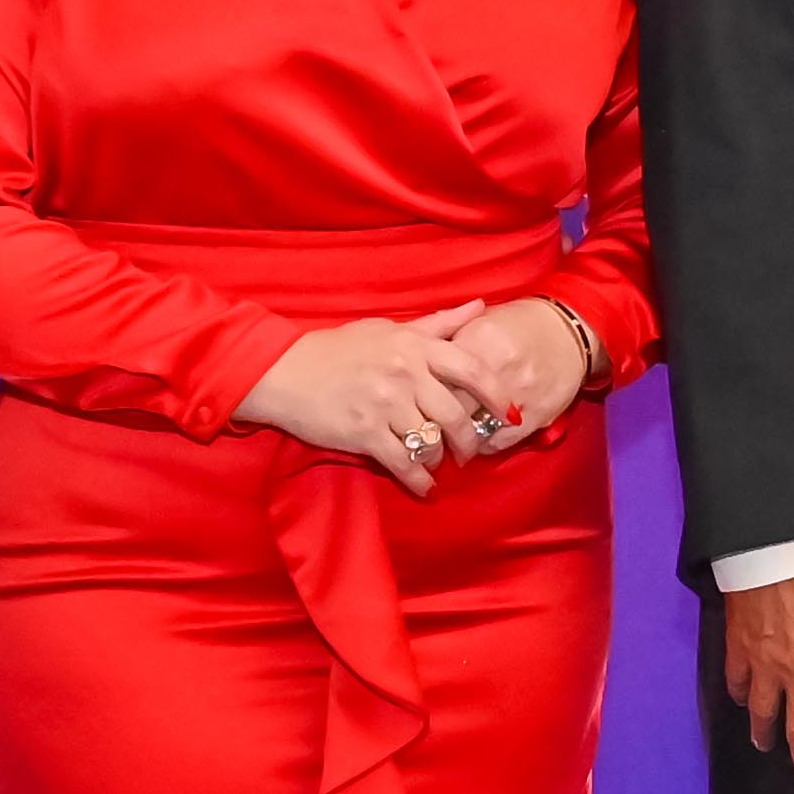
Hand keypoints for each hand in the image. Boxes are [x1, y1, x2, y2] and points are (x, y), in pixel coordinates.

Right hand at [234, 306, 488, 494]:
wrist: (284, 372)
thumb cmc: (337, 349)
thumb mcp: (388, 329)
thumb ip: (437, 324)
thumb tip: (479, 306)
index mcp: (413, 346)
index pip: (471, 370)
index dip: (497, 395)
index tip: (510, 413)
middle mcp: (404, 374)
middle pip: (456, 415)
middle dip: (470, 440)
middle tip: (470, 451)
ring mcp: (385, 405)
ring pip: (431, 442)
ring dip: (439, 459)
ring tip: (437, 462)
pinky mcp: (365, 434)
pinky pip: (404, 464)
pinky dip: (419, 480)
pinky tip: (424, 486)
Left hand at [417, 298, 593, 456]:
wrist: (569, 332)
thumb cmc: (519, 325)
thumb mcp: (481, 321)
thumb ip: (448, 339)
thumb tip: (417, 362)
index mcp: (478, 341)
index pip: (436, 377)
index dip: (422, 395)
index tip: (413, 405)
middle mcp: (498, 368)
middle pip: (452, 406)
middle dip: (436, 423)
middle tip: (425, 431)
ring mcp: (519, 394)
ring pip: (474, 429)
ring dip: (458, 440)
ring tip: (449, 442)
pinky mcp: (537, 415)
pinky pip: (499, 442)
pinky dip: (483, 446)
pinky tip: (477, 442)